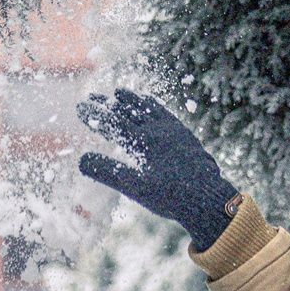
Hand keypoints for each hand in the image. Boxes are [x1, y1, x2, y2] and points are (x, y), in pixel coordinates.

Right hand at [77, 88, 240, 250]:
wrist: (209, 198)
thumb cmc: (171, 196)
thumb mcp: (135, 187)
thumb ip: (108, 173)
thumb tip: (80, 160)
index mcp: (144, 141)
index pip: (113, 123)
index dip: (95, 115)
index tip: (80, 106)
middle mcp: (158, 130)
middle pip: (128, 112)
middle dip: (108, 105)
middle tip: (92, 96)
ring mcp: (173, 130)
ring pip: (148, 109)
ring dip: (131, 101)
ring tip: (119, 93)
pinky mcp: (184, 135)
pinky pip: (165, 114)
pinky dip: (153, 106)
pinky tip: (151, 105)